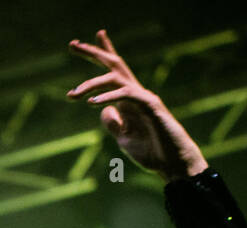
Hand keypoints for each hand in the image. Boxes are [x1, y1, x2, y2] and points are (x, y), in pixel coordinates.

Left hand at [66, 29, 207, 182]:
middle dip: (93, 52)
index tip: (76, 44)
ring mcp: (143, 98)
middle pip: (113, 64)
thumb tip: (103, 110)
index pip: (111, 72)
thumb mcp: (124, 139)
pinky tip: (92, 103)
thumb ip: (114, 124)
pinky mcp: (151, 106)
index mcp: (127, 100)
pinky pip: (127, 95)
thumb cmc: (152, 153)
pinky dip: (109, 97)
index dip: (98, 54)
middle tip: (72, 45)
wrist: (174, 165)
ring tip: (72, 95)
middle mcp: (135, 94)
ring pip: (116, 78)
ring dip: (92, 83)